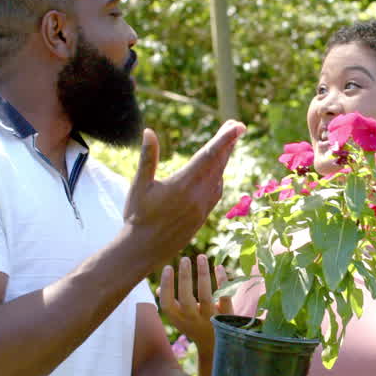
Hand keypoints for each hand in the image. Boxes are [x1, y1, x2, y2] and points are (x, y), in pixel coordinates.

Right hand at [124, 121, 244, 267]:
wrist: (144, 250)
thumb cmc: (137, 216)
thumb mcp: (139, 185)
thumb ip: (148, 157)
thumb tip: (148, 132)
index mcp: (182, 185)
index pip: (208, 155)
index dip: (225, 138)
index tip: (237, 125)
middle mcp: (197, 195)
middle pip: (218, 163)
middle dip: (228, 143)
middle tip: (237, 125)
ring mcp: (203, 207)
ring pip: (219, 177)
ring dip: (225, 158)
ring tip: (229, 143)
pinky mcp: (203, 216)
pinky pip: (217, 191)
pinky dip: (220, 175)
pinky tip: (218, 170)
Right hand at [158, 255, 230, 349]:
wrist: (217, 348)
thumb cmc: (196, 328)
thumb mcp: (181, 319)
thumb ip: (171, 305)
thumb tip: (159, 288)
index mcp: (179, 320)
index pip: (167, 304)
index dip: (166, 286)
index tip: (168, 267)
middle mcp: (193, 320)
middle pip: (186, 299)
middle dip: (185, 278)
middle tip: (184, 259)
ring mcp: (211, 319)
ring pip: (206, 296)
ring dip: (203, 275)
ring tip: (201, 257)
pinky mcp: (227, 317)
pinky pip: (225, 297)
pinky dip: (222, 281)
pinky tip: (219, 267)